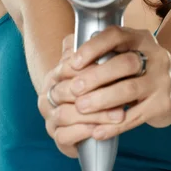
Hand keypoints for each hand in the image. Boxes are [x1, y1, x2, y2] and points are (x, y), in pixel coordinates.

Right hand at [37, 36, 126, 158]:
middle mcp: (48, 95)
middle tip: (123, 95)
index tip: (113, 69)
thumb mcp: (92, 65)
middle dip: (96, 93)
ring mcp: (51, 117)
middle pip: (66, 92)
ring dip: (94, 116)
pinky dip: (83, 133)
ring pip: (66, 115)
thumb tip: (96, 33)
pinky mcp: (58, 137)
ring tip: (119, 114)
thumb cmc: (92, 85)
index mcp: (55, 74)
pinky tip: (100, 131)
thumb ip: (90, 50)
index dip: (90, 69)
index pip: (67, 68)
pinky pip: (64, 136)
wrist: (83, 113)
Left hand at [63, 25, 170, 141]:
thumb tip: (66, 56)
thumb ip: (103, 53)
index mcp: (141, 38)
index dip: (93, 47)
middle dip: (96, 76)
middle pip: (125, 63)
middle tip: (73, 89)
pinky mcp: (165, 104)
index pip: (116, 35)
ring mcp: (163, 80)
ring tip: (80, 108)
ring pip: (130, 89)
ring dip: (101, 100)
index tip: (73, 62)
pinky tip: (97, 131)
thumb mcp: (126, 53)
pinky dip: (114, 125)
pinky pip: (136, 116)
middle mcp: (157, 56)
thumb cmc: (138, 71)